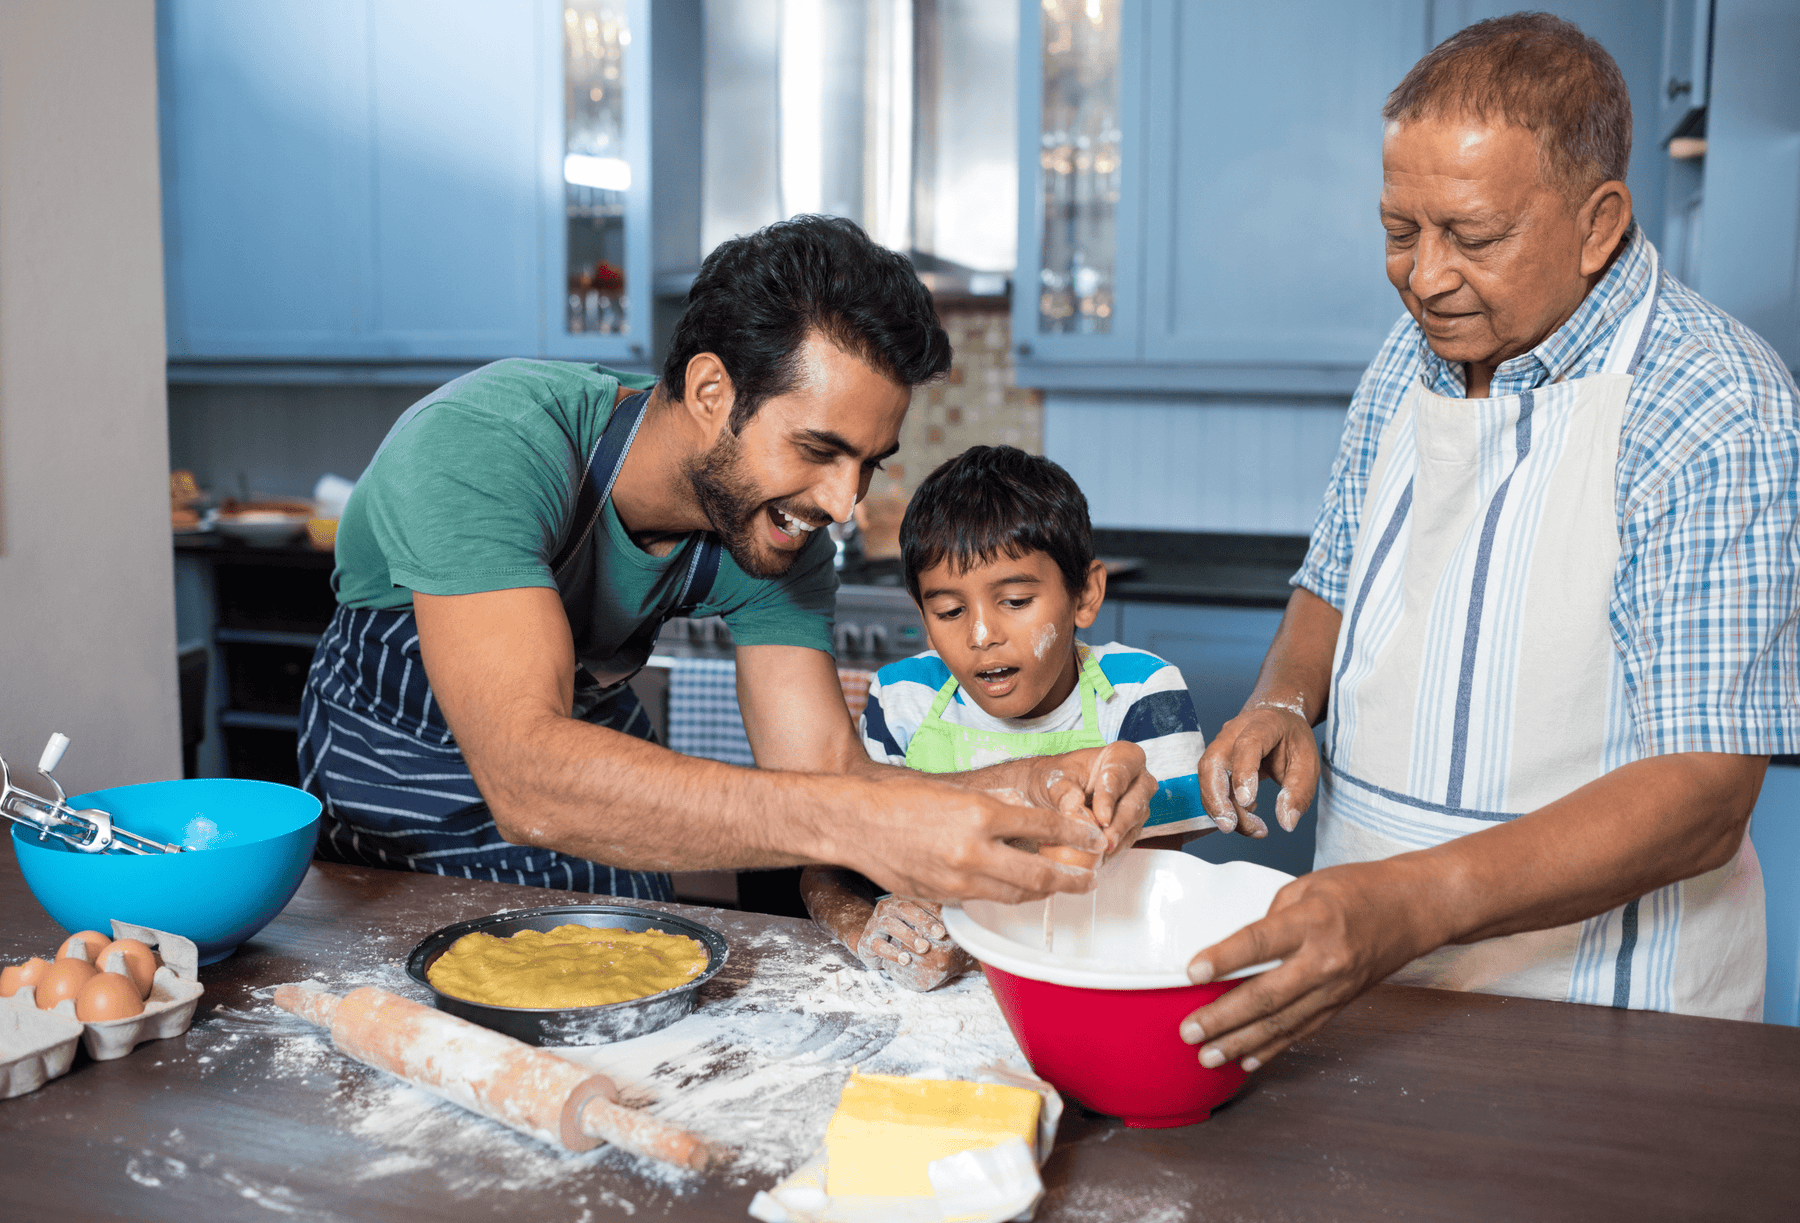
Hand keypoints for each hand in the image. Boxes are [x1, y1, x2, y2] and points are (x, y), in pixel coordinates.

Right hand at [843, 771, 1108, 903]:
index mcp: (980, 814)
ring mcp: (958, 880)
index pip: (1045, 827)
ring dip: (1044, 891)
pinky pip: (987, 900)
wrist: (854, 824)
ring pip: (1017, 894)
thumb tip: (1034, 826)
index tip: (1095, 838)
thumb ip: (996, 811)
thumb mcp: (957, 794)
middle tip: (1092, 877)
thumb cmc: (900, 800)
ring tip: (1061, 884)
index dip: (1077, 834)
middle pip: (1040, 873)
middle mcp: (973, 851)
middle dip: (1073, 878)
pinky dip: (1008, 894)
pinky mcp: (943, 897)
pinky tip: (1018, 887)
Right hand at [854, 897, 973, 991]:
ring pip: (890, 925)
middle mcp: (887, 908)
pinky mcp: (867, 942)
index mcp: (902, 899)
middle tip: (939, 933)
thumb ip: (936, 919)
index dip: (935, 909)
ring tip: (924, 947)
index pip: (919, 899)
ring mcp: (875, 923)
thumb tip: (965, 919)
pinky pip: (878, 945)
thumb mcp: (918, 923)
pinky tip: (906, 960)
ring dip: (908, 935)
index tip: (950, 921)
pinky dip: (893, 952)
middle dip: (923, 920)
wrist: (871, 942)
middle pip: (904, 908)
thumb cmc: (903, 932)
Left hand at [1030, 741, 1155, 856]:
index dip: (1110, 797)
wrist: (1049, 793)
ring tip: (1098, 853)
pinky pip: (1128, 838)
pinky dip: (1113, 849)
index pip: (1120, 774)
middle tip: (1104, 841)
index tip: (1101, 817)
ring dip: (1117, 840)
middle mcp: (1136, 778)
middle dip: (1119, 823)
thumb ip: (1062, 791)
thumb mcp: (1051, 780)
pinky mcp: (1131, 824)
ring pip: (1135, 822)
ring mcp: (1137, 802)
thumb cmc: (1055, 778)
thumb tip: (1074, 806)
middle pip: (1135, 800)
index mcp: (1120, 756)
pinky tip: (1098, 857)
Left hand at [1178, 858, 1446, 1070]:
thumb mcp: (1307, 884)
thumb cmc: (1358, 889)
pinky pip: (1303, 1031)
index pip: (1260, 942)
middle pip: (1268, 995)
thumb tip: (1239, 950)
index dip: (1224, 959)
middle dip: (1224, 1017)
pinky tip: (1247, 1059)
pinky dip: (1273, 1048)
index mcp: (1313, 920)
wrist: (1412, 910)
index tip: (1192, 973)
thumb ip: (1270, 916)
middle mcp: (1325, 959)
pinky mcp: (1341, 1004)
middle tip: (1189, 1031)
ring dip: (1242, 1043)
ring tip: (1208, 1055)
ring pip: (1283, 1023)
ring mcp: (1335, 988)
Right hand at [1197, 701, 1318, 836]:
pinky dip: (1224, 807)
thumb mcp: (1308, 764)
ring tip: (1252, 829)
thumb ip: (1299, 792)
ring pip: (1207, 778)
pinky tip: (1247, 817)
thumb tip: (1287, 823)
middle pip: (1213, 763)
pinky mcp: (1215, 762)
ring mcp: (1220, 745)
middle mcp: (1233, 732)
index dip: (1243, 772)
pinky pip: (1211, 786)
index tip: (1247, 802)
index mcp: (1263, 724)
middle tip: (1230, 827)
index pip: (1247, 745)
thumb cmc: (1292, 741)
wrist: (1278, 722)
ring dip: (1221, 808)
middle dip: (1217, 798)